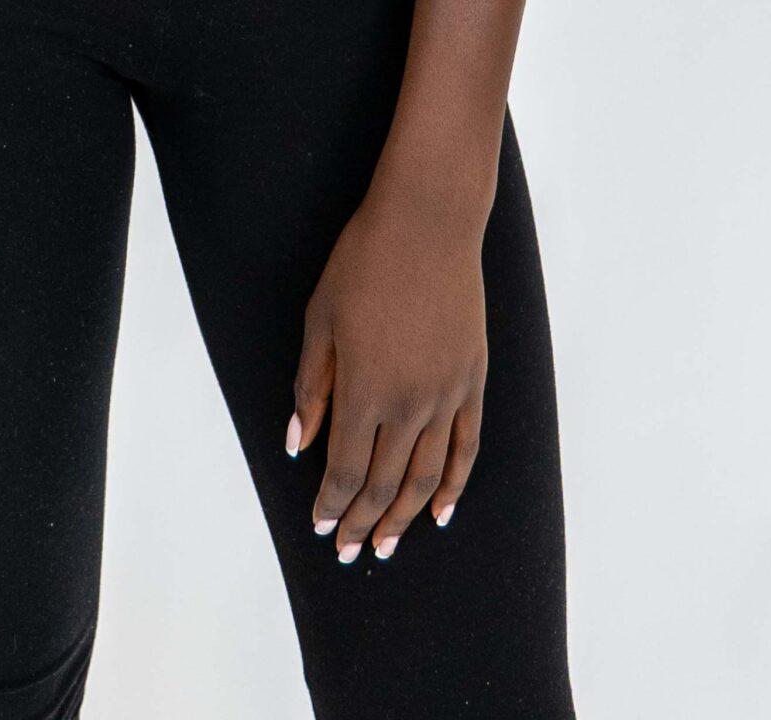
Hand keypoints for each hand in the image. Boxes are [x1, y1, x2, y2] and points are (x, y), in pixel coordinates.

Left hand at [287, 186, 486, 562]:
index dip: (331, 504)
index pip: (343, 469)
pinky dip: (454, 485)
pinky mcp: (472, 380)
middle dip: (362, 521)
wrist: (428, 221)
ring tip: (389, 545)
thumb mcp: (320, 318)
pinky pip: (466, 447)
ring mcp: (446, 394)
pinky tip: (442, 511)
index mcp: (363, 389)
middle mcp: (408, 402)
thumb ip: (310, 387)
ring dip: (405, 516)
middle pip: (382, 482)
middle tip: (349, 550)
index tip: (321, 527)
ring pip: (426, 476)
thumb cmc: (363, 261)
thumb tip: (297, 444)